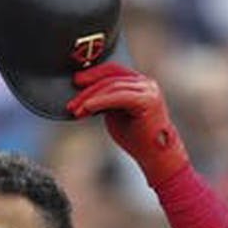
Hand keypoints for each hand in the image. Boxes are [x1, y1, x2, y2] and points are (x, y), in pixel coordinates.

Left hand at [67, 62, 188, 185]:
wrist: (156, 157)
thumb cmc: (137, 139)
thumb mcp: (116, 114)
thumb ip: (106, 101)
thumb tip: (86, 96)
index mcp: (140, 83)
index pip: (113, 70)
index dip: (93, 74)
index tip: (76, 82)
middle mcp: (146, 83)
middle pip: (110, 78)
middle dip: (87, 90)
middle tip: (71, 104)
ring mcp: (148, 90)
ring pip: (112, 86)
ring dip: (90, 98)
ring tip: (76, 110)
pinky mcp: (147, 100)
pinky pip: (118, 96)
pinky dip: (100, 101)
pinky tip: (87, 107)